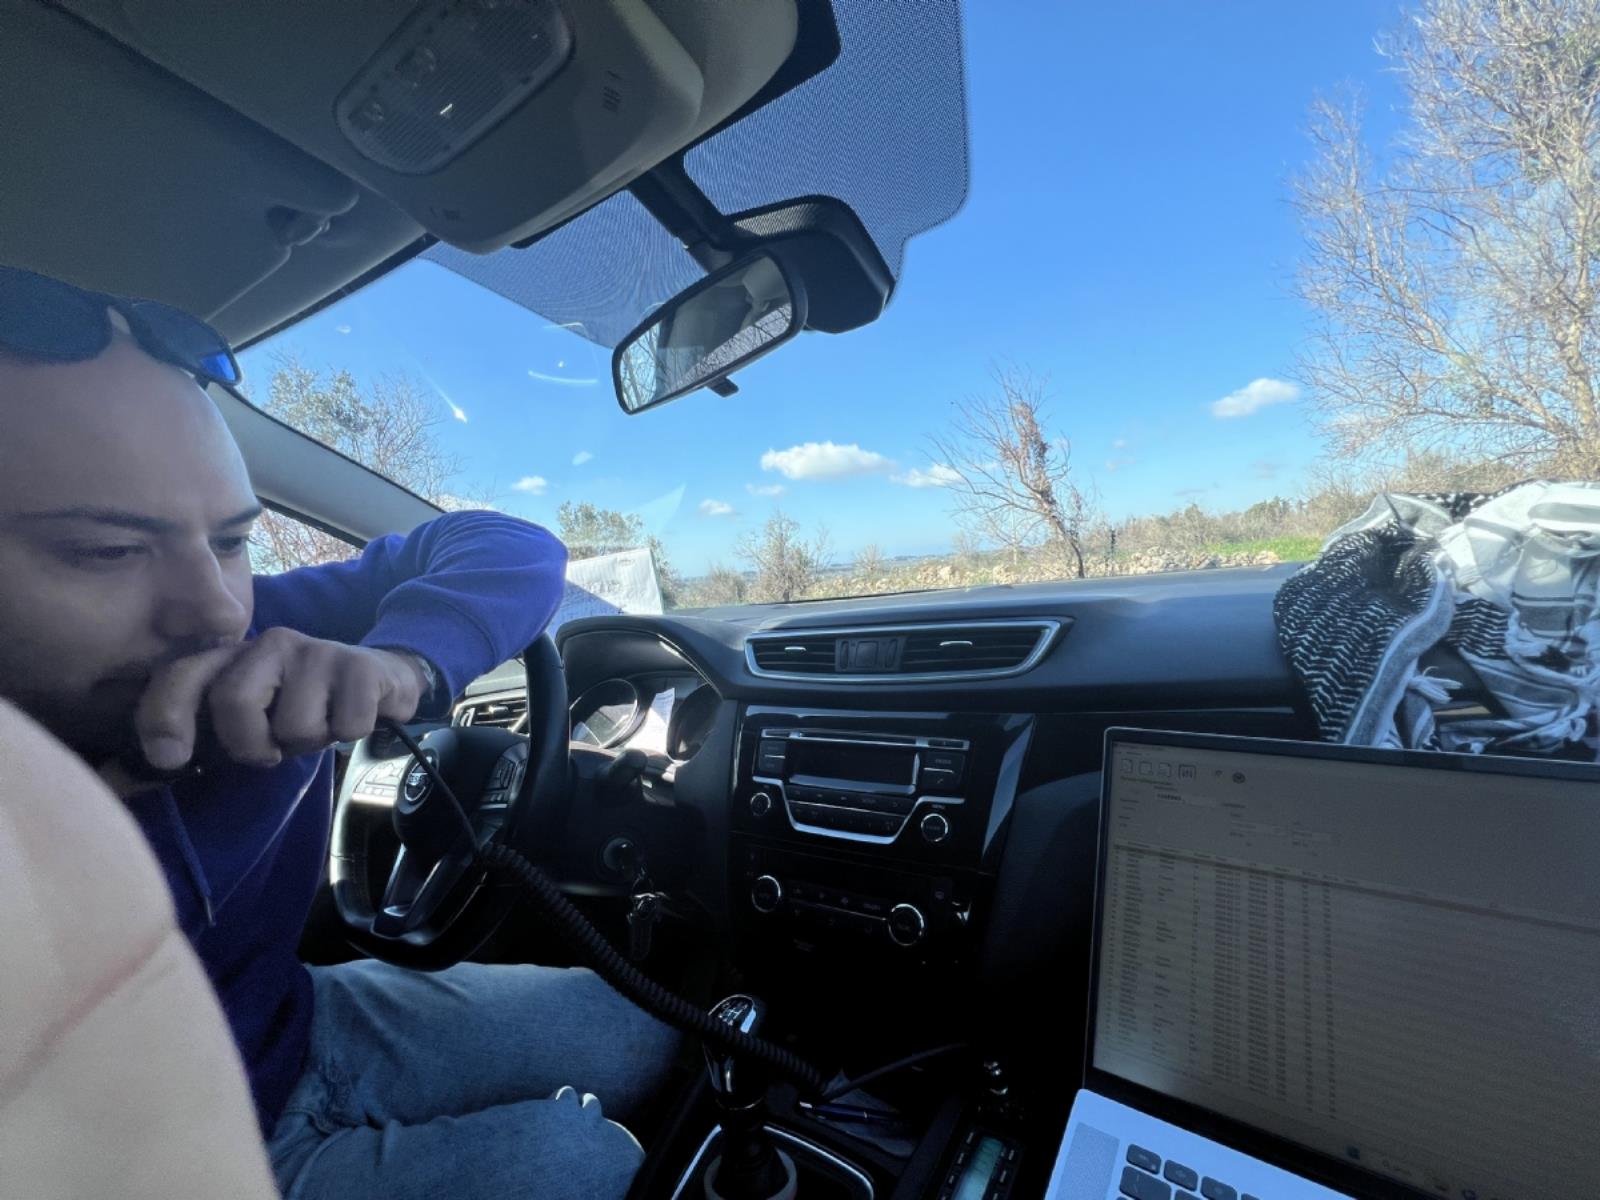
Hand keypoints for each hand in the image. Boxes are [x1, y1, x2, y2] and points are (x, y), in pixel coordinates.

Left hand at [134, 629, 428, 769]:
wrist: (379, 678)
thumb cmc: (297, 708)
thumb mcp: (242, 725)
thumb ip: (185, 747)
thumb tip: (114, 783)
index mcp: (230, 659)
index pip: (181, 676)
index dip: (164, 716)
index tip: (171, 760)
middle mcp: (268, 645)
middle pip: (234, 701)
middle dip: (253, 743)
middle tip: (273, 746)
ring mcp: (316, 650)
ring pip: (295, 724)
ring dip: (311, 741)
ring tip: (319, 725)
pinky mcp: (360, 665)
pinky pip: (346, 724)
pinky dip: (350, 733)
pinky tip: (351, 716)